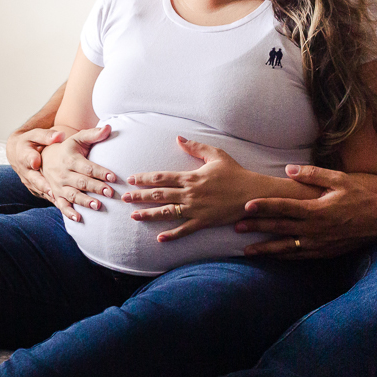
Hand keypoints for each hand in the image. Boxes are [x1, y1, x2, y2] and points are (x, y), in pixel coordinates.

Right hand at [6, 128, 64, 197]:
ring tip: (60, 201)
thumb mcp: (35, 135)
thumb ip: (46, 136)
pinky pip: (44, 195)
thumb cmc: (30, 142)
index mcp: (24, 155)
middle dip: (42, 184)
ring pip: (40, 190)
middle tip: (51, 190)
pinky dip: (53, 201)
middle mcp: (26, 171)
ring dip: (49, 195)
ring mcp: (30, 182)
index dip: (31, 159)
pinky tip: (64, 206)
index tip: (36, 161)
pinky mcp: (35, 189)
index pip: (27, 157)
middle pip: (34, 178)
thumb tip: (60, 135)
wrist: (18, 153)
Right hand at [40, 124, 116, 221]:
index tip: (113, 177)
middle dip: (96, 188)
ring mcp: (59, 186)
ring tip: (97, 206)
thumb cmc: (68, 148)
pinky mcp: (56, 195)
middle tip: (110, 193)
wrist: (45, 158)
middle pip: (82, 182)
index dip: (100, 172)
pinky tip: (79, 219)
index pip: (88, 167)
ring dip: (85, 201)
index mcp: (71, 159)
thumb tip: (109, 128)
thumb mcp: (78, 138)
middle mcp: (64, 173)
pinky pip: (62, 205)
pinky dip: (69, 213)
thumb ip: (93, 134)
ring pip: (73, 195)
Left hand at [126, 137, 256, 241]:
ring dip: (149, 214)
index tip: (132, 179)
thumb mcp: (216, 155)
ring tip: (133, 216)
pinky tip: (159, 238)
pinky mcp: (204, 221)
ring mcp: (196, 209)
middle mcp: (190, 193)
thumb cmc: (235, 173)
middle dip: (140, 196)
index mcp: (191, 177)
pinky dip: (172, 234)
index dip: (145, 179)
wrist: (252, 193)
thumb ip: (196, 147)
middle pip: (159, 195)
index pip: (162, 178)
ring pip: (167, 212)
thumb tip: (178, 138)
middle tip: (124, 198)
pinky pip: (185, 229)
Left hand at [237, 165, 376, 258]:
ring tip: (247, 250)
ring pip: (286, 248)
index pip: (284, 207)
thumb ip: (312, 174)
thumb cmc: (360, 197)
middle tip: (236, 227)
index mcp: (317, 210)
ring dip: (266, 249)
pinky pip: (300, 256)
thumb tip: (288, 169)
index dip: (264, 206)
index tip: (246, 206)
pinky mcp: (324, 253)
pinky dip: (283, 257)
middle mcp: (315, 229)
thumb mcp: (339, 180)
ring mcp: (319, 244)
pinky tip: (272, 257)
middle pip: (280, 228)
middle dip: (257, 228)